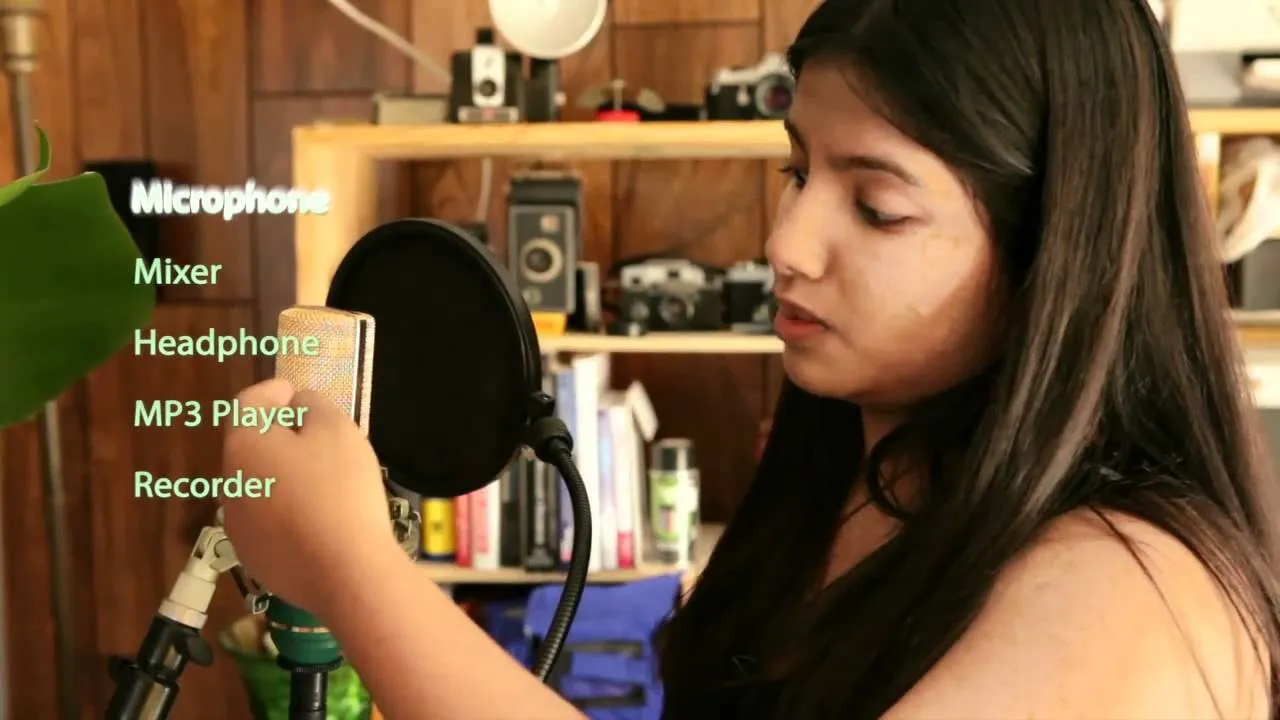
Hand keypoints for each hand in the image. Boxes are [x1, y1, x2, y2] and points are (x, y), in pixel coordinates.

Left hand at [219, 378, 404, 613]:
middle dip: (278, 435)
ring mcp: (238, 525)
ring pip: (257, 486)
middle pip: (250, 446)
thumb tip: (300, 406)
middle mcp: (229, 483)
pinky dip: (285, 512)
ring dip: (280, 475)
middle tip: (317, 436)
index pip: (248, 403)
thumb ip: (315, 406)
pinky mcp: (254, 558)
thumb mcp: (338, 431)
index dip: (273, 391)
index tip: (297, 392)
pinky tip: (316, 520)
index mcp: (244, 445)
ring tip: (321, 480)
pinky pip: (267, 522)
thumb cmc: (341, 491)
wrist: (345, 573)